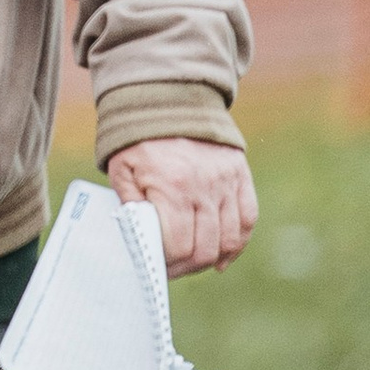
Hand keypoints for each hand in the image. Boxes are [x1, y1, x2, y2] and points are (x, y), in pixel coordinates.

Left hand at [107, 137, 257, 276]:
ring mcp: (227, 182)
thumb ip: (130, 206)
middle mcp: (204, 188)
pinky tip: (223, 258)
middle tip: (172, 270)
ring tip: (193, 264)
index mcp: (172, 188)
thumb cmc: (138, 138)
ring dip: (212, 259)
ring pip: (229, 239)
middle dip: (187, 267)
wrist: (170, 99)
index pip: (178, 246)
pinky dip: (238, 243)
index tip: (157, 270)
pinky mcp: (240, 176)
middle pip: (205, 249)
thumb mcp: (122, 170)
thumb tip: (141, 241)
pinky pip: (248, 218)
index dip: (168, 265)